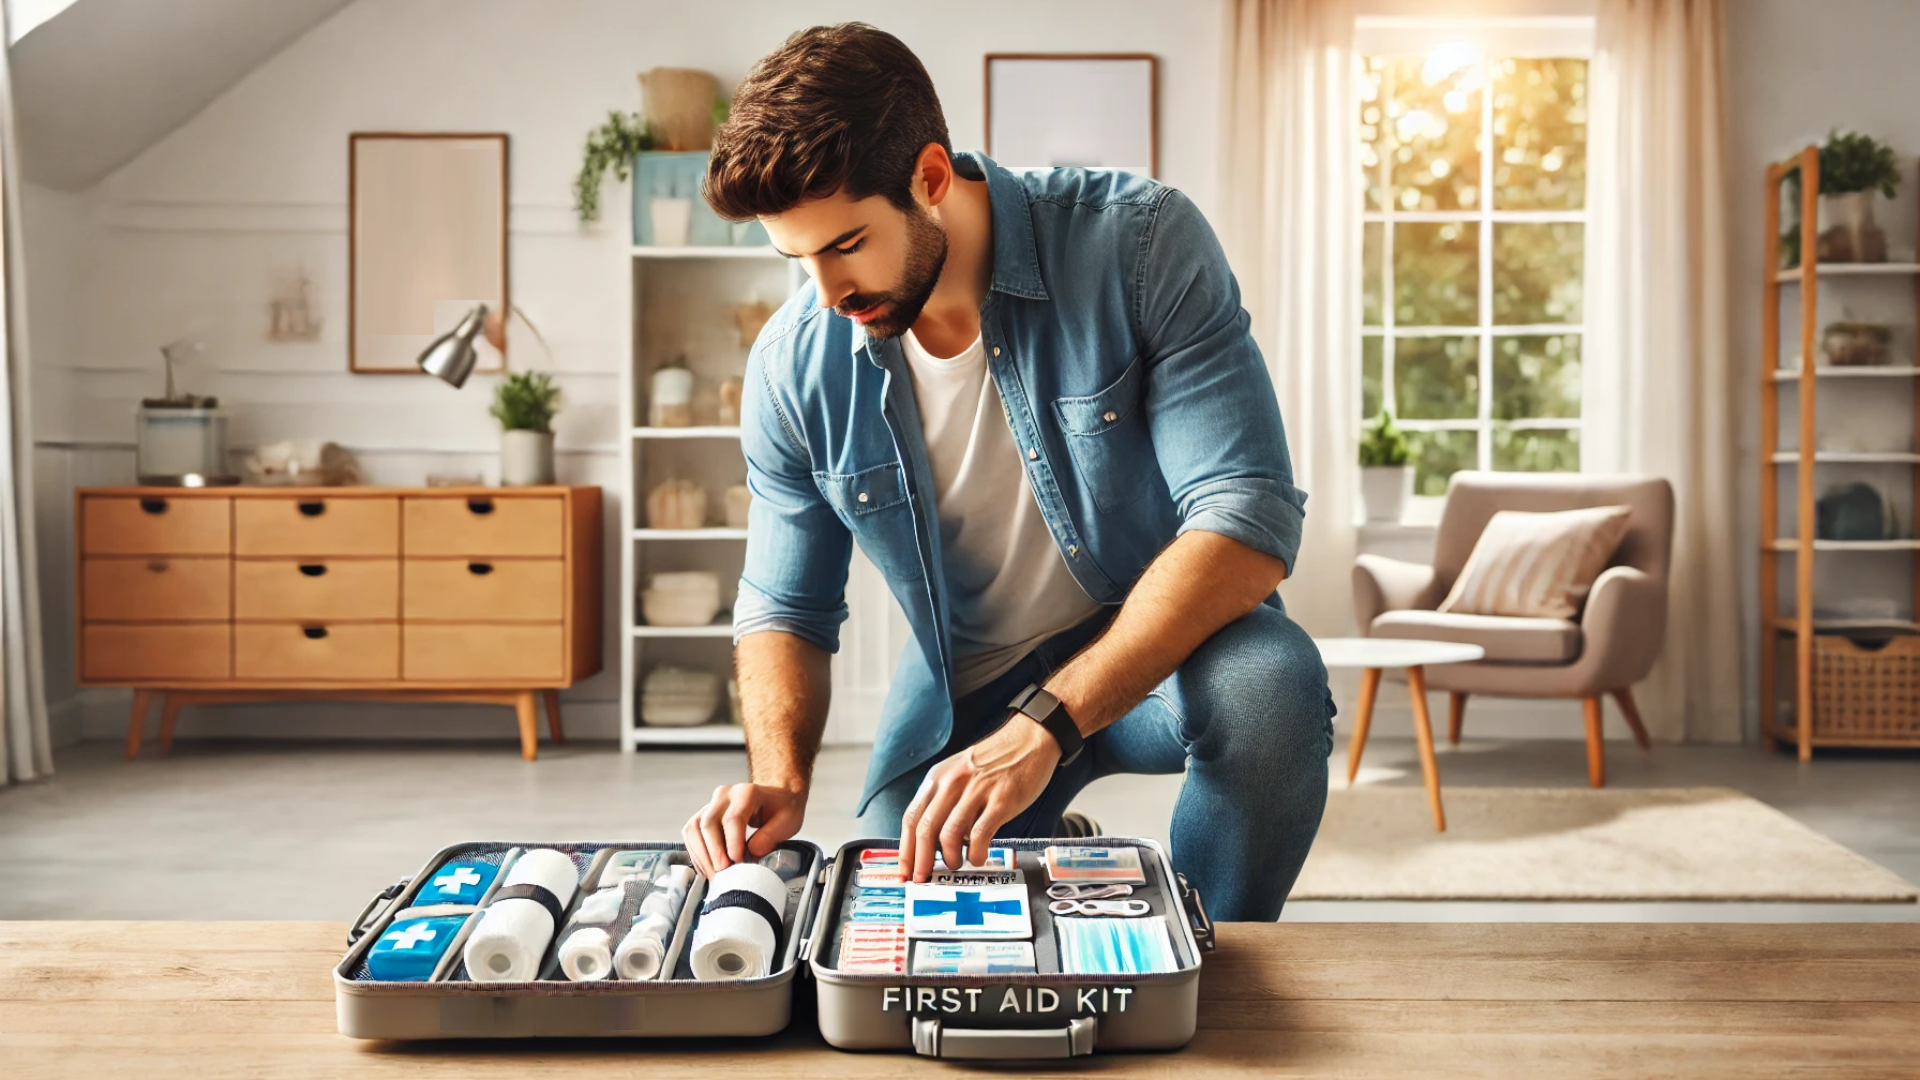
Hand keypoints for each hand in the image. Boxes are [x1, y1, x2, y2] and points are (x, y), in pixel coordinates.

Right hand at [682, 783, 806, 877]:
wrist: (774, 797)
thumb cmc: (781, 809)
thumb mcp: (788, 820)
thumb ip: (771, 836)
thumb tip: (751, 852)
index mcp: (746, 793)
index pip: (732, 819)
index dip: (732, 843)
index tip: (737, 862)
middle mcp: (724, 795)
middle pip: (708, 823)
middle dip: (714, 852)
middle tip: (723, 873)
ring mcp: (711, 804)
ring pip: (694, 828)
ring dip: (702, 855)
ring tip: (714, 875)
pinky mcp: (703, 815)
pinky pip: (691, 834)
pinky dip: (697, 853)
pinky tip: (707, 868)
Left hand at [899, 714, 1059, 881]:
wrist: (1031, 739)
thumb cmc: (996, 761)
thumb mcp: (960, 773)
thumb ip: (945, 801)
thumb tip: (933, 840)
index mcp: (938, 778)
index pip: (911, 817)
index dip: (905, 848)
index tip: (905, 870)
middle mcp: (952, 783)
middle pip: (925, 829)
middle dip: (920, 861)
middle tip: (923, 880)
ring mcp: (976, 791)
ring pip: (948, 836)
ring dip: (949, 859)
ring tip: (957, 864)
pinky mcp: (1001, 801)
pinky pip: (979, 836)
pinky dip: (975, 854)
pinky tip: (978, 857)